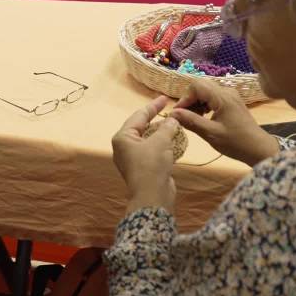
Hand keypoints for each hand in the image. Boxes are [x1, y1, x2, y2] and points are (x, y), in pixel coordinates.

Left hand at [111, 96, 177, 212]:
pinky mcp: (142, 168)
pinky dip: (161, 144)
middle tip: (169, 110)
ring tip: (173, 124)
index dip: (153, 106)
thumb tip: (173, 119)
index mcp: (123, 137)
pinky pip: (152, 151)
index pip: (139, 116)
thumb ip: (167, 127)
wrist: (152, 196)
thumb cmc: (152, 164)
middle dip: (156, 119)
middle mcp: (124, 147)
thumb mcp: (161, 141)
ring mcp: (132, 159)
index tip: (165, 99)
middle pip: (141, 127)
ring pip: (147, 140)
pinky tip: (172, 141)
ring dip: (160, 132)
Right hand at [170, 79, 278, 166]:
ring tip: (193, 119)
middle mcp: (227, 91)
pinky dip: (205, 104)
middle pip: (201, 86)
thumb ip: (191, 121)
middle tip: (184, 116)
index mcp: (222, 97)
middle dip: (190, 100)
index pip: (197, 86)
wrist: (258, 148)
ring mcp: (231, 95)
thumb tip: (172, 113)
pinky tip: (203, 117)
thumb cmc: (235, 143)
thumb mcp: (211, 133)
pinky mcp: (232, 101)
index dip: (184, 98)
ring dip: (197, 102)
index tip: (178, 113)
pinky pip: (214, 96)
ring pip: (207, 91)